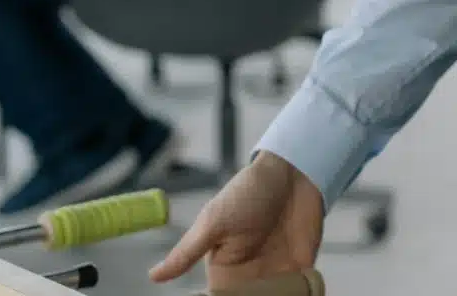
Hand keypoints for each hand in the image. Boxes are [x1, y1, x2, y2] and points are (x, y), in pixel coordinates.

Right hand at [149, 151, 324, 285]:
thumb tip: (152, 276)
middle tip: (259, 295)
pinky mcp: (303, 272)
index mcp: (224, 271)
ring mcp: (278, 276)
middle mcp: (251, 278)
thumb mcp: (213, 221)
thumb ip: (187, 253)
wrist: (293, 172)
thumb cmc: (247, 192)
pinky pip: (302, 295)